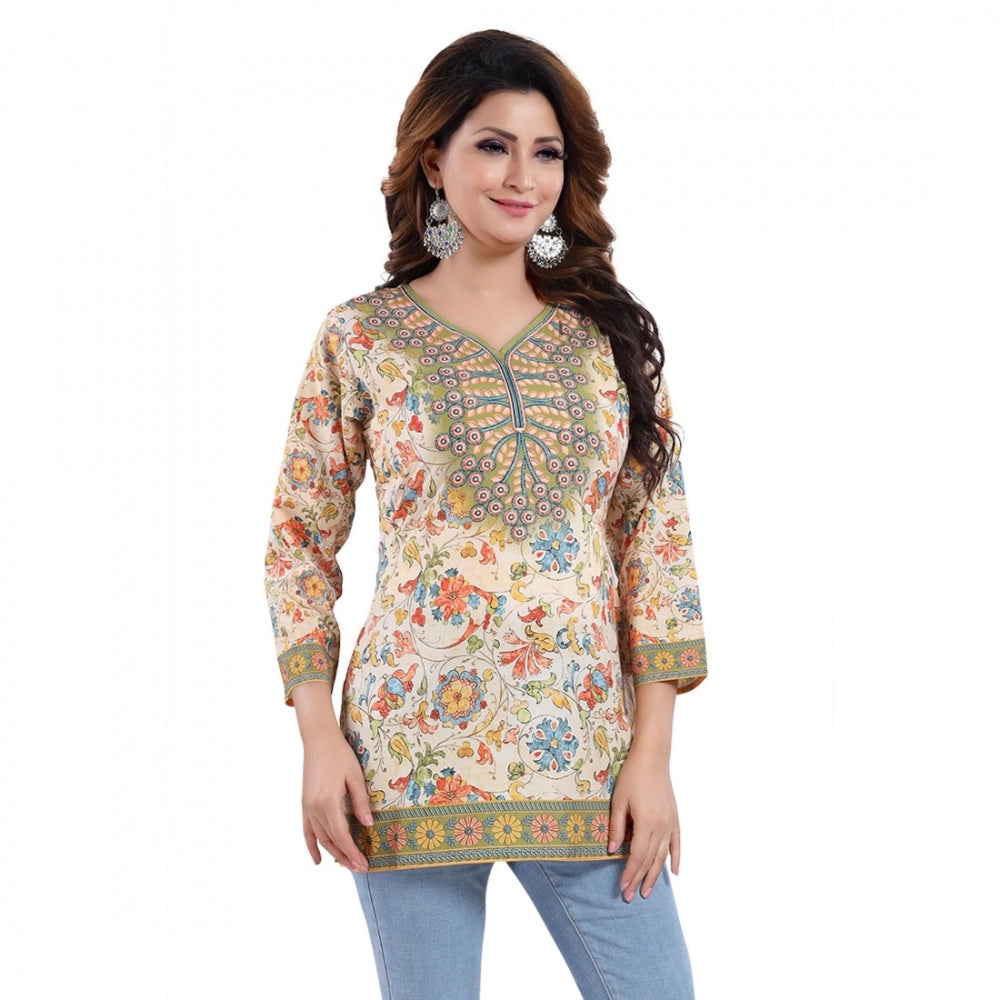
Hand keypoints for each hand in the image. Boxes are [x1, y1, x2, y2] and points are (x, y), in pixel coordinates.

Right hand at [301, 727, 372, 871]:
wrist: (318, 740)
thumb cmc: (340, 755)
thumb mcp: (355, 777)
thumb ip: (361, 802)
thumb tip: (368, 825)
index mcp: (328, 802)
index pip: (342, 835)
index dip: (353, 852)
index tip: (364, 864)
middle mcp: (315, 808)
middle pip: (331, 840)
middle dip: (345, 857)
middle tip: (360, 869)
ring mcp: (307, 807)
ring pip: (320, 838)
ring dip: (333, 853)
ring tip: (346, 865)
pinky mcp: (305, 804)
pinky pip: (307, 831)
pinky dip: (311, 846)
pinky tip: (317, 859)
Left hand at [607, 745, 679, 900]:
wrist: (653, 758)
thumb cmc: (632, 777)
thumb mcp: (619, 801)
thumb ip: (616, 827)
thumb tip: (612, 851)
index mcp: (647, 823)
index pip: (637, 856)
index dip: (629, 873)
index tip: (622, 887)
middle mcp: (661, 827)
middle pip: (649, 860)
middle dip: (639, 879)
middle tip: (631, 897)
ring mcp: (670, 823)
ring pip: (662, 856)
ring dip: (655, 875)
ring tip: (648, 891)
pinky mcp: (675, 818)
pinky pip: (677, 844)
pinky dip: (675, 859)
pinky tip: (674, 873)